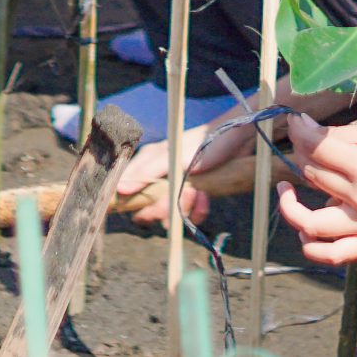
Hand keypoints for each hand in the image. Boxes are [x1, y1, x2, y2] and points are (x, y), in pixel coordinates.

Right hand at [116, 108, 255, 226]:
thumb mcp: (172, 156)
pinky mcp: (191, 194)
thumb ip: (146, 172)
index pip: (127, 188)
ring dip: (185, 209)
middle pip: (150, 206)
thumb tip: (120, 189)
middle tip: (185, 196)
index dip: (135, 203)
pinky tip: (205, 200)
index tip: (147, 211)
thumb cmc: (203, 143)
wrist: (237, 142)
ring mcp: (175, 186)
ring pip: (170, 213)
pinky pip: (187, 214)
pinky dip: (197, 211)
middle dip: (166, 208)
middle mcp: (159, 175)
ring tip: (200, 195)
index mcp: (148, 162)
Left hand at [277, 112, 356, 265]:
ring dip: (292, 207)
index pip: (316, 148)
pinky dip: (314, 244)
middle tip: (304, 142)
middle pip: (313, 177)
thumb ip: (342, 136)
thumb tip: (307, 133)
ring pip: (312, 224)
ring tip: (288, 191)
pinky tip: (306, 226)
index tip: (295, 120)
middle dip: (301, 154)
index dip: (299, 130)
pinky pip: (335, 254)